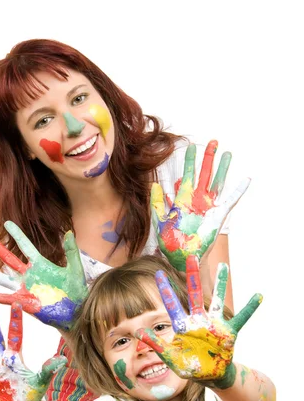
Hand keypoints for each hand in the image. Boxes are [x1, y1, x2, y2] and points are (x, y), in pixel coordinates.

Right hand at [0, 222, 87, 330]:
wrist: (77, 312)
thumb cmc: (76, 291)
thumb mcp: (75, 269)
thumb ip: (71, 251)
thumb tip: (69, 232)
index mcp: (41, 265)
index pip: (26, 246)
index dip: (17, 234)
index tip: (7, 223)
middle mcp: (30, 275)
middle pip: (9, 259)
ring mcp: (26, 288)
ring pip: (3, 278)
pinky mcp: (25, 302)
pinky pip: (6, 298)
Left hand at [136, 256, 261, 387]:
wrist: (210, 376)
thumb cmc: (190, 366)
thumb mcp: (171, 357)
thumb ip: (156, 344)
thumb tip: (138, 331)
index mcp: (183, 326)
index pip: (172, 304)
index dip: (166, 289)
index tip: (158, 273)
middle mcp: (198, 320)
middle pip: (194, 294)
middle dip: (193, 276)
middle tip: (191, 257)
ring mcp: (214, 324)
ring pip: (216, 299)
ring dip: (220, 283)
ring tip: (223, 266)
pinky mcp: (228, 332)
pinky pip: (241, 317)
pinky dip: (250, 308)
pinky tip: (258, 296)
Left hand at [151, 140, 249, 270]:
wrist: (181, 258)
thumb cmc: (169, 242)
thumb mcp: (159, 221)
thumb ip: (157, 203)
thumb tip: (154, 184)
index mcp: (182, 200)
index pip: (187, 175)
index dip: (189, 161)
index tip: (190, 146)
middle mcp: (197, 200)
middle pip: (204, 174)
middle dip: (207, 158)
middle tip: (212, 141)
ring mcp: (208, 207)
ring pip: (216, 183)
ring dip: (222, 168)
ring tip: (227, 153)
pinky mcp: (217, 216)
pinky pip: (229, 201)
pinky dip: (238, 190)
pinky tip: (245, 180)